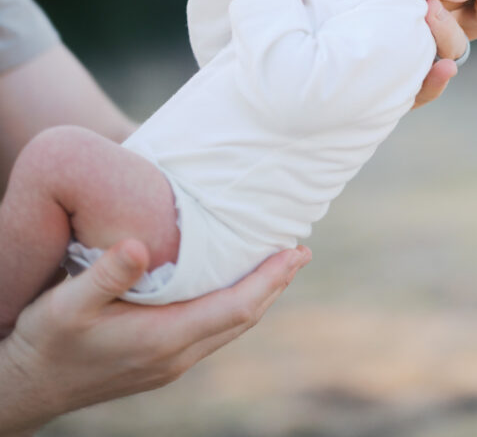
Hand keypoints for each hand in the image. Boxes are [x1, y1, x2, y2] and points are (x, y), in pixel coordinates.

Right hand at [0, 238, 309, 433]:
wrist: (26, 384)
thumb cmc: (46, 341)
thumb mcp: (68, 304)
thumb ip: (105, 275)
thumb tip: (137, 244)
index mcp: (164, 339)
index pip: (236, 308)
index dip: (270, 280)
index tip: (296, 252)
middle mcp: (176, 356)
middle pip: (242, 318)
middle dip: (273, 284)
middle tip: (298, 250)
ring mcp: (169, 362)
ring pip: (228, 326)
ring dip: (256, 295)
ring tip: (274, 264)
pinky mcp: (159, 360)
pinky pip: (211, 330)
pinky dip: (232, 304)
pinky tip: (228, 284)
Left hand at [412, 0, 476, 109]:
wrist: (316, 41)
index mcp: (442, 0)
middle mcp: (438, 29)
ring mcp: (423, 57)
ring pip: (453, 51)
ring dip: (449, 31)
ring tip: (431, 9)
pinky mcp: (402, 87)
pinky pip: (424, 91)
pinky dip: (436, 83)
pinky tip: (443, 70)